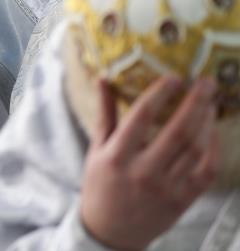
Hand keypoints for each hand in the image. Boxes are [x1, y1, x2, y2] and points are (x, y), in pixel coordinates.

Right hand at [79, 75, 219, 250]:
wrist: (111, 231)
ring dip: (207, 122)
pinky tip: (212, 131)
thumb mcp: (96, 150)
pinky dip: (214, 149)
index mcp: (118, 156)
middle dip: (196, 102)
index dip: (160, 94)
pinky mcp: (183, 200)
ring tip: (210, 102)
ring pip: (195, 149)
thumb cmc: (100, 185)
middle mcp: (144, 171)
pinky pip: (206, 171)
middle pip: (178, 131)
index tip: (174, 77)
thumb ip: (104, 114)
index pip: (142, 117)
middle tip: (207, 82)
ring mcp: (167, 188)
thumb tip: (103, 79)